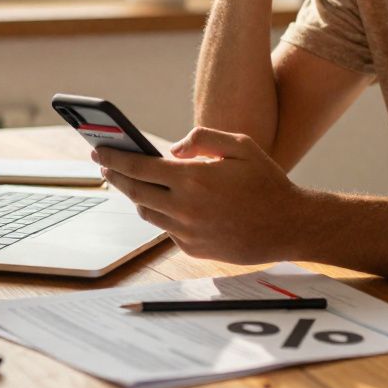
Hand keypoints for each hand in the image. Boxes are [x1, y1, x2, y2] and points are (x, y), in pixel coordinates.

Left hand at [92, 126, 305, 263]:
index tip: (99, 151)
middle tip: (105, 166)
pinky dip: (161, 214)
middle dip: (115, 176)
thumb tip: (173, 149)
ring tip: (133, 183)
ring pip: (146, 212)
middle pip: (134, 191)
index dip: (114, 158)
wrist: (288, 226)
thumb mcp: (240, 146)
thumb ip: (202, 138)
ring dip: (136, 196)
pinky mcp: (192, 249)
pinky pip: (166, 229)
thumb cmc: (265, 181)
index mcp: (193, 178)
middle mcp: (185, 207)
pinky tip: (163, 203)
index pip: (138, 166)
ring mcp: (187, 231)